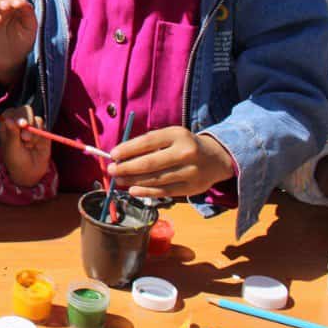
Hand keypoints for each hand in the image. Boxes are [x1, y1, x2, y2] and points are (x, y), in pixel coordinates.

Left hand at [0, 106, 51, 187]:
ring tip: (28, 145)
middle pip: (24, 110)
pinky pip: (43, 126)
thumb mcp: (12, 148)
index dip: (15, 115)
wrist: (30, 172)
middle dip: (27, 121)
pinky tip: (36, 145)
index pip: (10, 112)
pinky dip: (41, 134)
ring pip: (35, 119)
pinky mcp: (42, 131)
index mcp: (7, 125)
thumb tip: (8, 120)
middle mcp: (19, 123)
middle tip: (25, 138)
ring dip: (33, 132)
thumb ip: (12, 134)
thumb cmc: (15, 161)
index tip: (20, 124)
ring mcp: (31, 126)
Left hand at [109, 127, 235, 198]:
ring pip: (156, 179)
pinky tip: (133, 190)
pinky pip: (165, 191)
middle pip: (150, 163)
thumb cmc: (184, 145)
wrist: (217, 158)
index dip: (128, 149)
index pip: (147, 142)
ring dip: (134, 180)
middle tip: (111, 170)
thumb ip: (149, 144)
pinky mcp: (193, 188)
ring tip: (119, 180)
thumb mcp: (171, 136)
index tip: (113, 154)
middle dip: (127, 167)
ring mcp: (191, 171)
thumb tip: (120, 156)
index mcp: (178, 135)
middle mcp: (186, 152)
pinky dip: (146, 192)